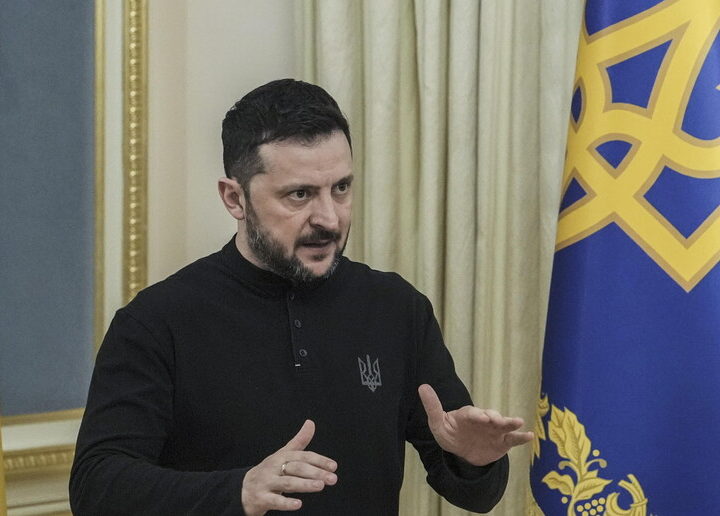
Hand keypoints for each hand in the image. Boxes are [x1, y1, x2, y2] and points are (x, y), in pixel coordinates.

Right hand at [241, 420, 337, 514]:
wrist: (243, 488)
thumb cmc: (268, 471)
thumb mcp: (282, 455)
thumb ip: (299, 441)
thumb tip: (311, 423)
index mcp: (281, 456)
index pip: (303, 456)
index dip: (319, 460)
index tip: (333, 466)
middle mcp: (274, 467)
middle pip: (296, 468)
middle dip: (315, 472)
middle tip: (332, 478)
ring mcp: (267, 482)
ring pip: (287, 482)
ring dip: (304, 484)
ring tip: (320, 486)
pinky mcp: (261, 498)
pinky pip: (274, 500)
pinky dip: (286, 503)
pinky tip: (298, 504)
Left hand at [418, 384, 532, 466]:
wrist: (463, 452)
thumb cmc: (450, 434)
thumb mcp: (438, 424)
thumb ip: (432, 407)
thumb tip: (422, 386)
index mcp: (467, 415)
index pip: (471, 413)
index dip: (476, 415)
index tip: (480, 417)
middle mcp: (483, 420)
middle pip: (490, 416)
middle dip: (494, 417)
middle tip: (496, 420)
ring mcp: (494, 430)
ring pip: (504, 425)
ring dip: (510, 423)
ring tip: (518, 422)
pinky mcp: (503, 442)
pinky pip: (513, 438)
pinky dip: (521, 437)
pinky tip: (530, 435)